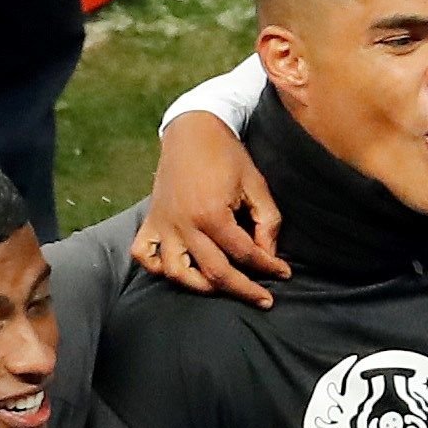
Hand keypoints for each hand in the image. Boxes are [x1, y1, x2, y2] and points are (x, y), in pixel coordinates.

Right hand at [134, 111, 286, 302]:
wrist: (193, 129)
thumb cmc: (227, 155)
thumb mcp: (256, 184)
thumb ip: (267, 222)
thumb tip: (269, 255)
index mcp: (212, 214)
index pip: (245, 253)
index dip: (268, 267)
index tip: (283, 273)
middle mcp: (185, 224)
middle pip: (215, 272)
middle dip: (243, 290)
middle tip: (263, 299)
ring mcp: (164, 224)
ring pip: (176, 273)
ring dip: (201, 287)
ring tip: (221, 287)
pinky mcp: (151, 220)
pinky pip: (145, 255)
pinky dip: (157, 267)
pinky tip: (178, 269)